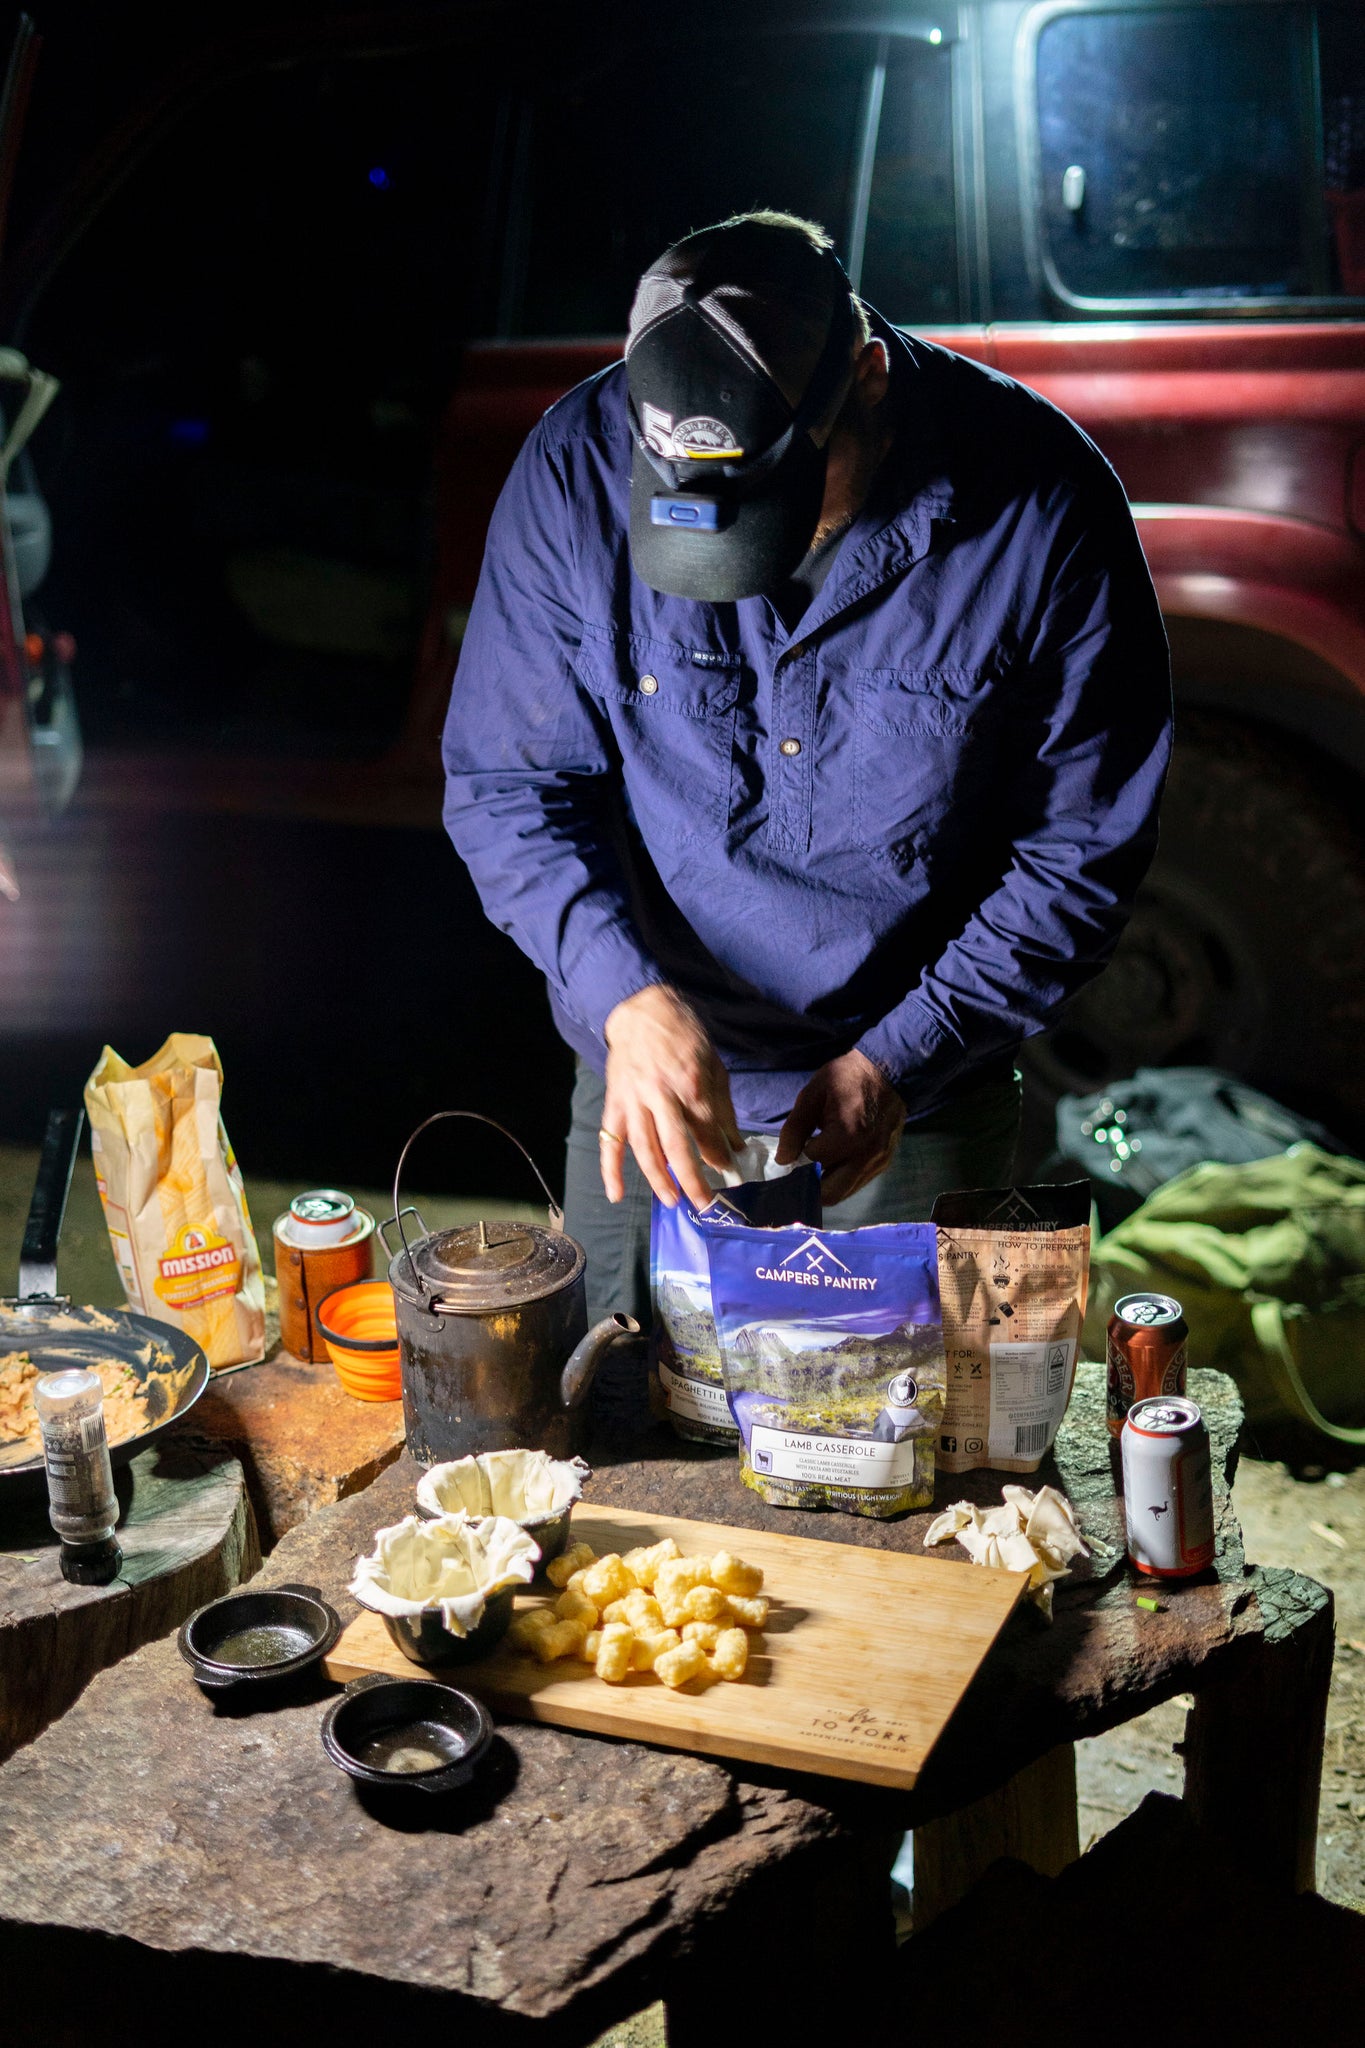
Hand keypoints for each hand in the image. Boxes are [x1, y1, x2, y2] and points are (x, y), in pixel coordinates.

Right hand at [600, 985, 740, 1207]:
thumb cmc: (684, 1037)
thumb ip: (723, 1108)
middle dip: (691, 1179)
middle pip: (676, 1145)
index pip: (706, 1129)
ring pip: (645, 1148)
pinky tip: (616, 1194)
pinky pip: (610, 1141)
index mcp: (691, 1083)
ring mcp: (634, 1101)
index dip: (718, 1155)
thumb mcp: (713, 1065)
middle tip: (704, 1205)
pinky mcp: (615, 1104)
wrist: (642, 1011)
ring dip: (657, 1178)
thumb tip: (735, 1146)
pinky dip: (610, 1170)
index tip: (728, 1173)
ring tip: (671, 1201)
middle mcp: (661, 1095)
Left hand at [775, 1050, 904, 1207]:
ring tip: (814, 1168)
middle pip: (829, 1194)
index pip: (811, 1165)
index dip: (795, 1163)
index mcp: (846, 1134)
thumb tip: (783, 1159)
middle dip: (808, 1187)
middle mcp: (865, 1155)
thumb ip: (795, 1128)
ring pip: (844, 1194)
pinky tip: (832, 1164)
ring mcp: (878, 1162)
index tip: (788, 1156)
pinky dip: (840, 1180)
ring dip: (825, 1187)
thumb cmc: (846, 1078)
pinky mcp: (884, 1164)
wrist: (888, 1071)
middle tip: (798, 1171)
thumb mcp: (813, 1094)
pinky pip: (857, 1184)